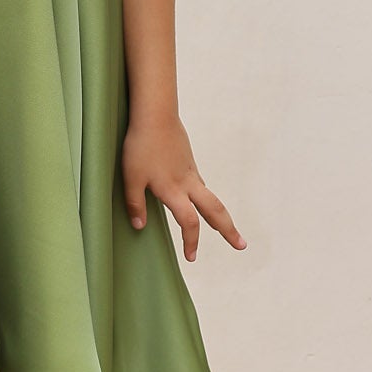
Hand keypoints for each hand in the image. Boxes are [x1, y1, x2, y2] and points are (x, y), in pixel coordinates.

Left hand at [122, 112, 246, 263]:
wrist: (156, 114)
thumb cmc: (140, 145)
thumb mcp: (130, 177)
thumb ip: (135, 203)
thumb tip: (140, 226)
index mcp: (174, 190)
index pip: (189, 222)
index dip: (192, 241)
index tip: (191, 258)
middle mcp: (188, 183)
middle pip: (215, 210)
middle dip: (228, 230)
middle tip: (241, 246)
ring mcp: (191, 170)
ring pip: (210, 196)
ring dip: (218, 214)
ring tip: (225, 228)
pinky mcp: (189, 160)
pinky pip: (200, 183)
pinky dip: (205, 196)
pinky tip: (200, 197)